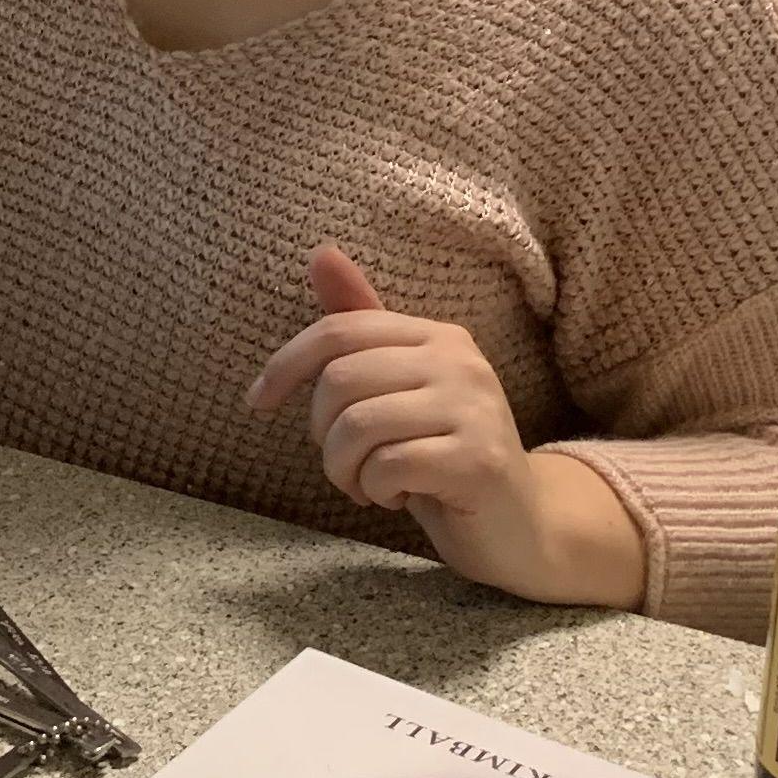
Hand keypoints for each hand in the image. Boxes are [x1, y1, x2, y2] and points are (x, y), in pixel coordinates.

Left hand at [245, 243, 643, 608]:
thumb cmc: (444, 452)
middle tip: (348, 464)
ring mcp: (474, 409)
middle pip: (339, 382)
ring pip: (357, 426)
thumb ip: (362, 326)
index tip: (257, 402)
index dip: (285, 365)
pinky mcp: (477, 460)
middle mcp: (460, 362)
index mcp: (437, 336)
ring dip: (345, 470)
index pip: (338, 331)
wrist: (520, 525)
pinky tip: (401, 497)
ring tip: (369, 484)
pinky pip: (387, 466)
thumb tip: (320, 252)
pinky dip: (375, 491)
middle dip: (323, 435)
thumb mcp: (398, 386)